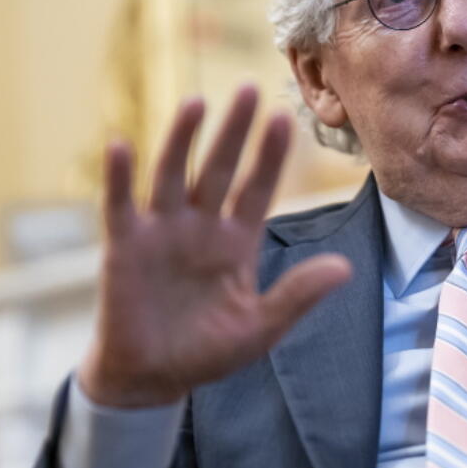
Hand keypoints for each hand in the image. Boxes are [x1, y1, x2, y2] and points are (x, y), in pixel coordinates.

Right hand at [78, 86, 351, 406]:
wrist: (152, 379)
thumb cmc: (208, 352)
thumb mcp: (261, 327)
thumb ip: (298, 295)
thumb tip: (346, 268)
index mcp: (237, 242)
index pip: (258, 189)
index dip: (270, 157)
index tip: (286, 119)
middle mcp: (200, 227)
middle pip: (219, 169)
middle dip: (234, 131)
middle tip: (249, 89)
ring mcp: (161, 232)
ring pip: (173, 174)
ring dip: (182, 140)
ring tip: (197, 102)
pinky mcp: (124, 247)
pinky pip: (120, 206)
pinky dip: (120, 177)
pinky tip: (122, 145)